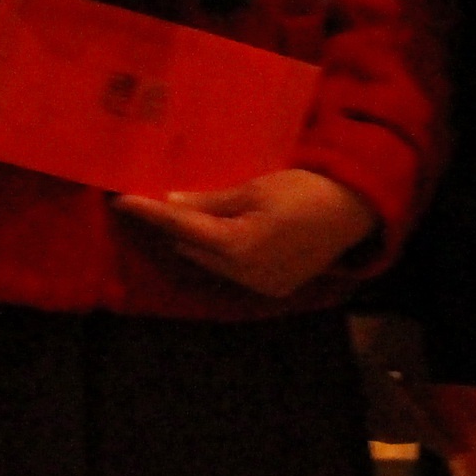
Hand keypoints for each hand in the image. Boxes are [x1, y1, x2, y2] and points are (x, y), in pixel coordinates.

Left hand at [111, 167, 379, 297]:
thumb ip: (210, 202)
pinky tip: (211, 233)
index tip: (121, 199)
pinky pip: (232, 270)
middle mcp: (244, 274)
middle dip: (168, 227)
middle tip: (146, 201)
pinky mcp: (273, 287)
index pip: (181, 227)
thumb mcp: (252, 188)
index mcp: (238, 246)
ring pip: (209, 262)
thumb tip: (170, 203)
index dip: (150, 213)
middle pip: (192, 249)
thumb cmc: (304, 188)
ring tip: (172, 215)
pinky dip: (217, 252)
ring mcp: (260, 285)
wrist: (354, 209)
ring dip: (191, 240)